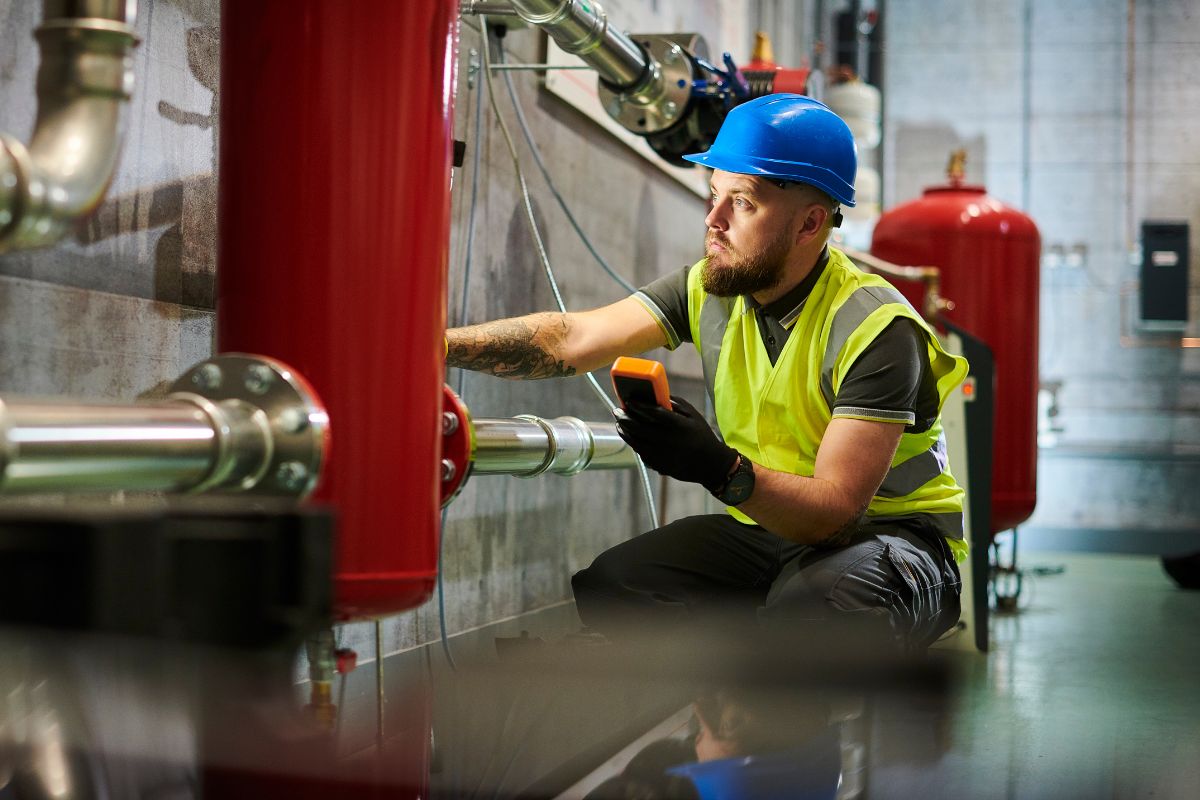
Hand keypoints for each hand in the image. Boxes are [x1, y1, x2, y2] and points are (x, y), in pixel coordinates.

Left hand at [614, 395, 737, 489]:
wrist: (710, 464)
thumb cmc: (702, 435)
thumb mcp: (694, 415)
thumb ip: (676, 403)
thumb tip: (657, 395)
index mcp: (678, 426)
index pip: (654, 412)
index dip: (639, 405)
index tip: (628, 400)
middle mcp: (668, 440)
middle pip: (639, 427)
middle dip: (625, 417)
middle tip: (617, 410)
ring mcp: (662, 455)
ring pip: (636, 441)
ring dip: (625, 431)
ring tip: (619, 423)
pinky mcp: (658, 465)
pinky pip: (640, 452)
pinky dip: (633, 443)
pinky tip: (629, 436)